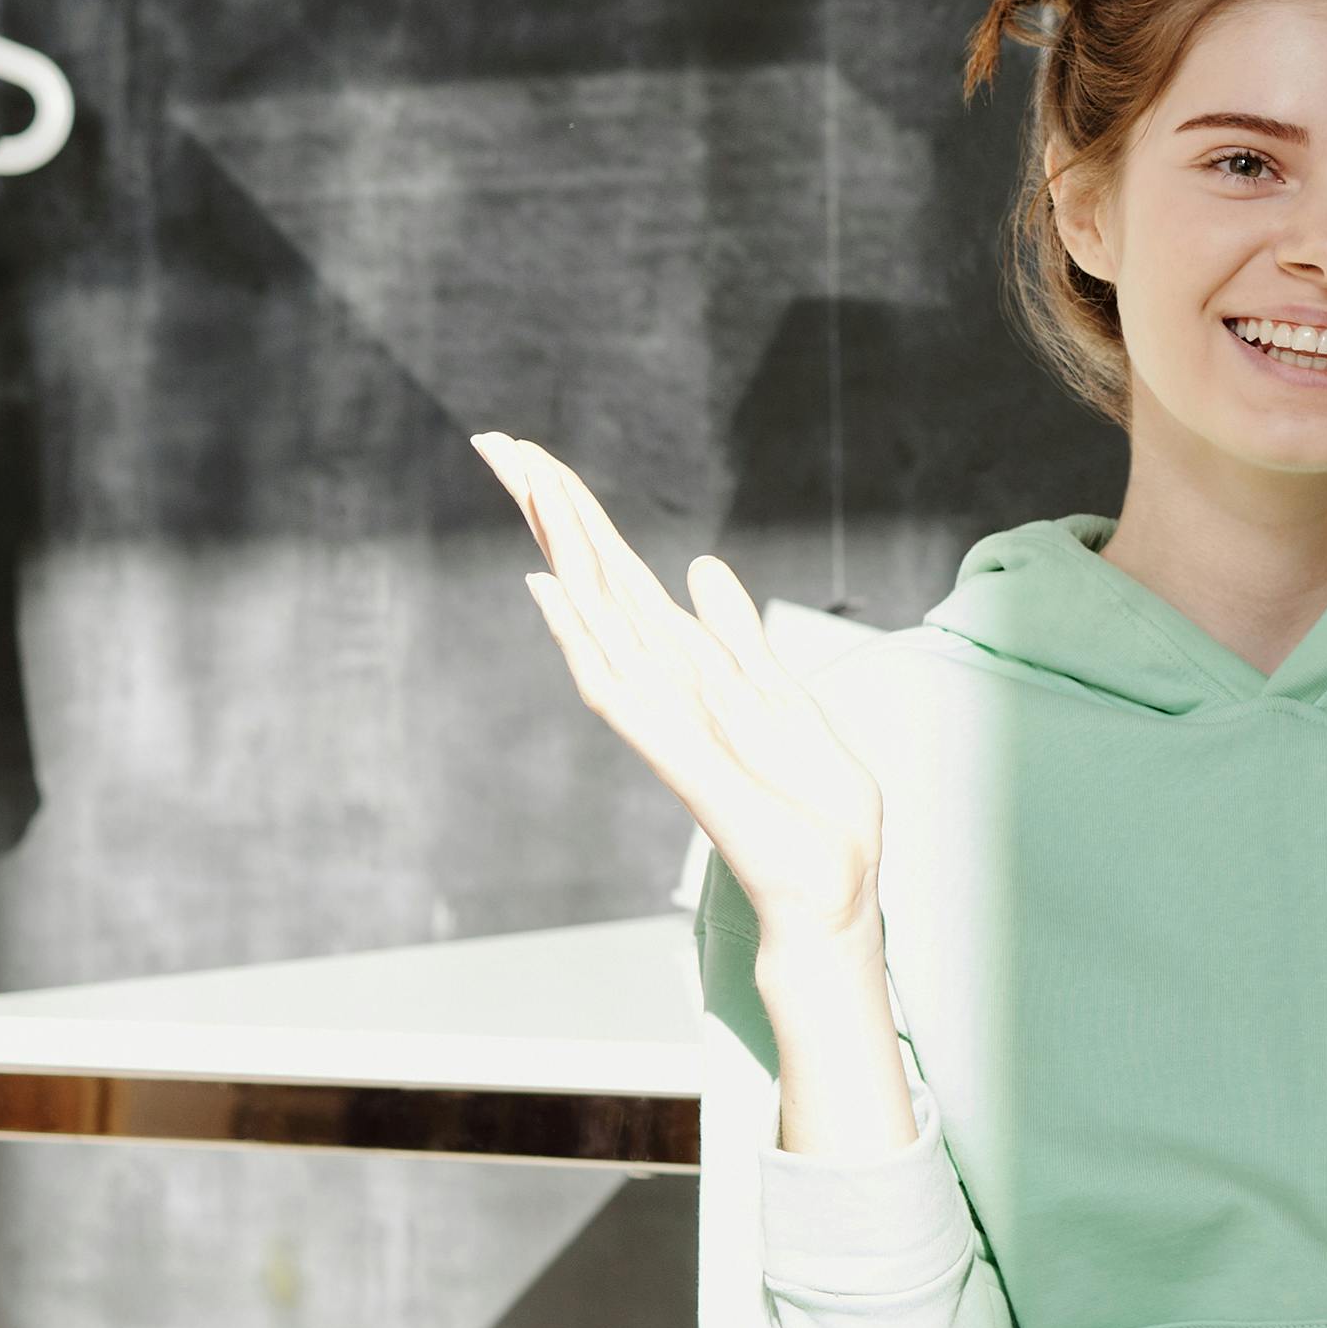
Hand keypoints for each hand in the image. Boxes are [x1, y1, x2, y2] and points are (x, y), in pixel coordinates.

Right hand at [477, 433, 885, 969]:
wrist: (830, 888)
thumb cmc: (804, 804)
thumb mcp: (778, 692)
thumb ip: (735, 632)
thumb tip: (699, 565)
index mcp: (685, 663)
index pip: (620, 573)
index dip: (580, 513)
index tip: (533, 452)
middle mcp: (660, 682)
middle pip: (594, 580)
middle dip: (552, 510)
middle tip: (496, 439)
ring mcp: (663, 717)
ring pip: (597, 616)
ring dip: (561, 549)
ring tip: (524, 483)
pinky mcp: (681, 758)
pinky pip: (620, 689)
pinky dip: (583, 640)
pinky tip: (552, 591)